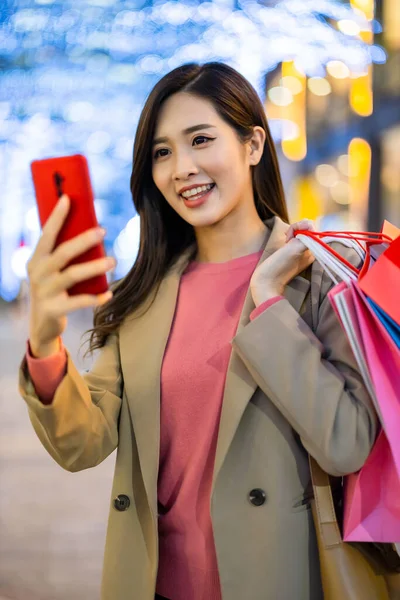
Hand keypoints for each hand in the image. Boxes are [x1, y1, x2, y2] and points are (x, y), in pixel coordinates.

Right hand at [27, 194, 115, 356]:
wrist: (42, 323)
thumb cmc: (53, 289)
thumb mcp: (52, 270)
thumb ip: (64, 254)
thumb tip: (92, 231)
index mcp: (37, 259)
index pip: (47, 234)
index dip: (57, 216)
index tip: (68, 198)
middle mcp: (38, 273)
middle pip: (63, 253)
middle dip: (83, 240)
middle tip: (103, 231)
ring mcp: (45, 292)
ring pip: (73, 275)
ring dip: (95, 267)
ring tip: (113, 261)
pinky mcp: (54, 309)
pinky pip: (79, 302)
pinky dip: (96, 298)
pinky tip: (109, 293)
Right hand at [250, 219, 315, 305]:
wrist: (267, 281)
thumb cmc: (280, 267)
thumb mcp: (296, 249)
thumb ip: (307, 237)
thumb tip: (310, 226)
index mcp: (314, 250)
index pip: (312, 228)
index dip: (301, 227)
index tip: (292, 235)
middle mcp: (309, 250)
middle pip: (307, 229)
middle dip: (296, 229)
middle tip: (287, 239)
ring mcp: (300, 251)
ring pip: (300, 232)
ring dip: (292, 232)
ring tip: (285, 242)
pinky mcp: (291, 252)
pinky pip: (295, 238)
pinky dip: (289, 236)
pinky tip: (284, 243)